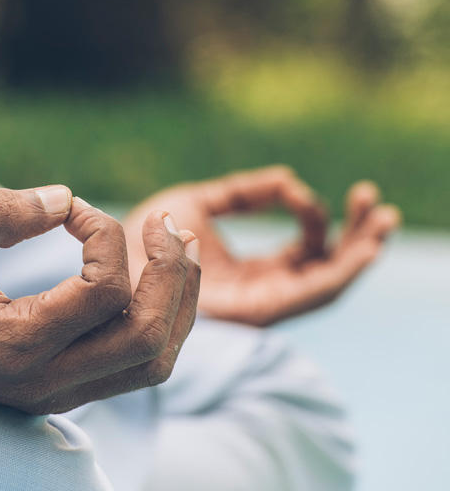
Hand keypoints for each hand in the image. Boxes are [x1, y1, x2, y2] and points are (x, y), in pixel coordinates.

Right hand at [0, 187, 202, 414]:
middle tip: (167, 224)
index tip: (72, 208)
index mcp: (14, 346)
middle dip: (174, 276)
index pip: (104, 294)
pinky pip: (135, 367)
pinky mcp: (60, 392)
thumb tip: (65, 197)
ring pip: (155, 363)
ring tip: (177, 250)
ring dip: (178, 304)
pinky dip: (158, 323)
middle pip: (150, 339)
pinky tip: (150, 279)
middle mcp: (43, 382)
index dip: (106, 235)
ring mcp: (55, 395)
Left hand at [124, 167, 399, 327]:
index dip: (316, 217)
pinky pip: (312, 293)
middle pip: (329, 268)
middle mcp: (265, 293)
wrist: (110, 257)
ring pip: (330, 281)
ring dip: (360, 248)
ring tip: (381, 217)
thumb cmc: (143, 236)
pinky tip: (358, 242)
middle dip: (359, 236)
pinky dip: (339, 268)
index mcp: (255, 272)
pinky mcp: (258, 311)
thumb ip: (243, 192)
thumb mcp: (198, 204)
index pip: (306, 249)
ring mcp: (263, 305)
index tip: (296, 189)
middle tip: (377, 203)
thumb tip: (288, 179)